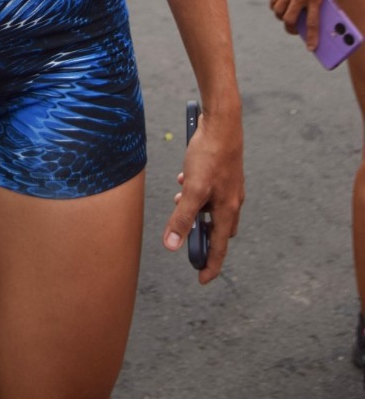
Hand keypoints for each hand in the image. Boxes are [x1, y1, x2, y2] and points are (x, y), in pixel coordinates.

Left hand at [163, 107, 244, 283]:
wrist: (222, 123)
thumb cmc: (210, 156)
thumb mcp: (192, 189)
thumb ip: (182, 218)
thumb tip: (172, 246)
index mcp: (227, 210)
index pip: (219, 246)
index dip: (210, 264)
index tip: (201, 280)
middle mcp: (232, 201)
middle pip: (217, 229)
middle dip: (200, 234)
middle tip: (184, 235)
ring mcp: (229, 186)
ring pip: (211, 207)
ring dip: (194, 209)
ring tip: (178, 199)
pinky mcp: (223, 173)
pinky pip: (209, 190)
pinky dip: (196, 191)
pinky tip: (183, 179)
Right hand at [270, 0, 329, 50]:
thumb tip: (315, 14)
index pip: (312, 23)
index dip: (312, 38)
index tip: (312, 48)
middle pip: (289, 19)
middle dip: (290, 29)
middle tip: (294, 31)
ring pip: (278, 10)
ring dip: (281, 18)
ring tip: (285, 18)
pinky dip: (275, 6)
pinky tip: (278, 7)